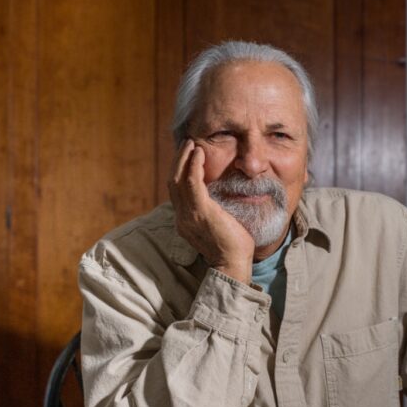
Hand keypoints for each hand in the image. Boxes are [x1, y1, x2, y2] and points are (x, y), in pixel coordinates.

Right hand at [168, 141, 254, 283]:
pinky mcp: (201, 212)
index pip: (176, 191)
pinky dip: (194, 166)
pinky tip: (200, 154)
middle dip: (178, 160)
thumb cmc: (232, 246)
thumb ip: (213, 211)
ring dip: (184, 159)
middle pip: (172, 182)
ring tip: (192, 144)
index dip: (179, 171)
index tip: (187, 156)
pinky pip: (192, 183)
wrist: (234, 264)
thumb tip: (222, 196)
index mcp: (184, 221)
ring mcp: (189, 215)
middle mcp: (182, 217)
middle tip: (187, 143)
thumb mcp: (217, 225)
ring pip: (178, 180)